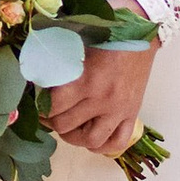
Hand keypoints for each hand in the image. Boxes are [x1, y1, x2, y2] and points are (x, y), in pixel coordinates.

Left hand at [44, 40, 157, 156]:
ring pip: (91, 141)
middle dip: (52, 121)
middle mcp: (103, 100)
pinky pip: (117, 143)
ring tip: (68, 127)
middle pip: (66, 125)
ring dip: (74, 138)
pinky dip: (103, 147)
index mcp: (87, 80)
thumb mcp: (78, 46)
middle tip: (49, 114)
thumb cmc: (106, 36)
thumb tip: (38, 82)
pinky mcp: (132, 114)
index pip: (54, 107)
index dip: (41, 107)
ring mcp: (119, 110)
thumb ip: (59, 66)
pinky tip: (92, 137)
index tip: (38, 103)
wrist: (140, 33)